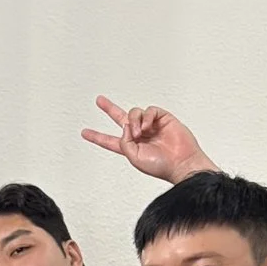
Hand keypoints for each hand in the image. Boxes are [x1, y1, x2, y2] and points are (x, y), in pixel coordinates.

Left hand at [81, 96, 215, 183]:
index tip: (85, 133)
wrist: (181, 162)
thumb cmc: (160, 165)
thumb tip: (125, 126)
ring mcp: (151, 126)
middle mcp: (140, 134)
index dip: (97, 137)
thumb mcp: (134, 157)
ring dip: (134, 121)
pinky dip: (146, 117)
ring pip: (134, 113)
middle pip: (121, 118)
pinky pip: (149, 110)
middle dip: (109, 108)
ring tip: (140, 133)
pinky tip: (149, 127)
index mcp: (131, 147)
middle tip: (99, 100)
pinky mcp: (163, 118)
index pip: (110, 140)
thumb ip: (124, 142)